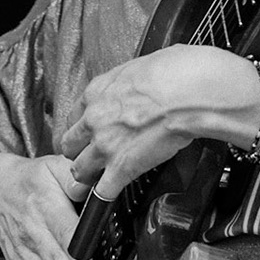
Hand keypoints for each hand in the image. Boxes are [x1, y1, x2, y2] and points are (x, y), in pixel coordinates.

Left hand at [59, 45, 255, 201]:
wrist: (190, 92)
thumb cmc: (177, 73)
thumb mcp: (141, 65)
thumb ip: (129, 80)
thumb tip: (137, 82)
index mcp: (98, 92)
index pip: (75, 116)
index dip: (84, 126)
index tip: (91, 130)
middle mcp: (95, 119)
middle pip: (69, 144)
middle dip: (78, 152)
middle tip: (88, 155)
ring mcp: (105, 145)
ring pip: (78, 170)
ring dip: (87, 176)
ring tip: (95, 180)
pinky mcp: (122, 167)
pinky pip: (103, 191)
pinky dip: (106, 195)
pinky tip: (111, 193)